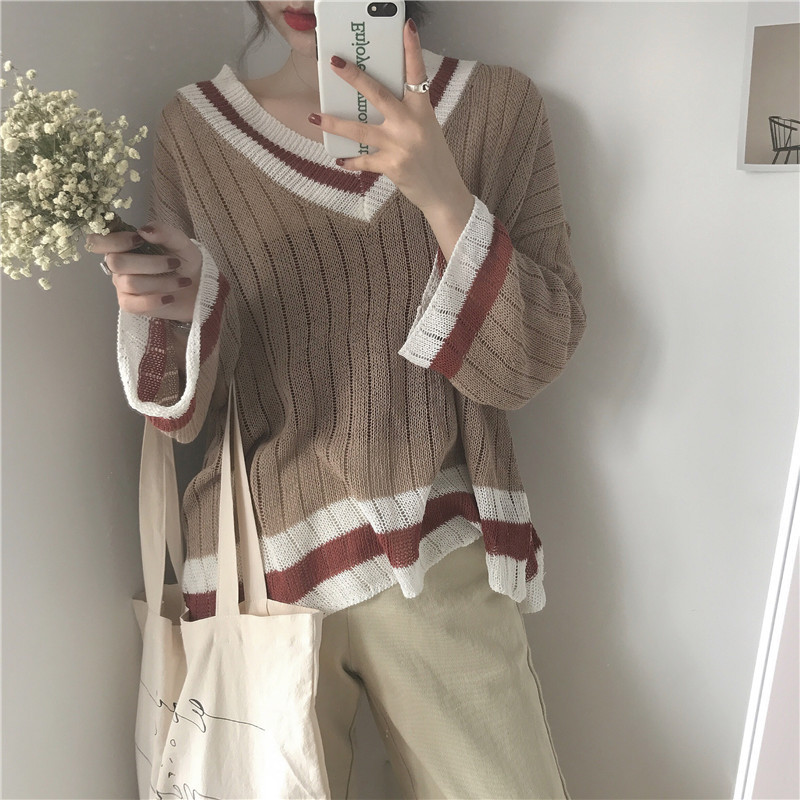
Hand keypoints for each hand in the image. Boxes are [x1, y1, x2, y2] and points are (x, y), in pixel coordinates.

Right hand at [85, 221, 200, 322]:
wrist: (199, 288)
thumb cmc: (185, 261)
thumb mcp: (181, 242)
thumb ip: (164, 232)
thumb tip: (144, 230)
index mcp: (124, 244)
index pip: (98, 241)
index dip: (114, 240)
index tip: (139, 240)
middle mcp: (118, 265)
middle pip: (116, 262)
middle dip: (150, 263)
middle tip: (174, 264)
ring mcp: (122, 285)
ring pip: (130, 283)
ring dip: (162, 282)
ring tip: (182, 282)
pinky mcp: (130, 304)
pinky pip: (133, 304)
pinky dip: (155, 300)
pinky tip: (170, 297)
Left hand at [309, 19, 473, 218]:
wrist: (443, 193)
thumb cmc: (435, 160)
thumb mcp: (427, 130)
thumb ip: (408, 115)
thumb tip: (379, 104)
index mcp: (423, 110)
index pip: (417, 74)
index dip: (412, 49)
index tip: (407, 26)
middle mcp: (411, 124)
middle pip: (378, 94)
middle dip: (354, 77)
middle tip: (335, 63)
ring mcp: (400, 145)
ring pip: (360, 129)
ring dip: (335, 122)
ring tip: (315, 116)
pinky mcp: (392, 166)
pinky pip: (363, 160)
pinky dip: (351, 161)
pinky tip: (340, 160)